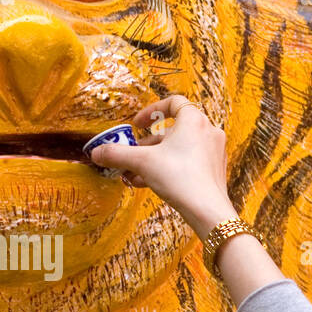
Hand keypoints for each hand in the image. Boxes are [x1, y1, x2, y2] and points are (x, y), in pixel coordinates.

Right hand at [89, 95, 238, 238]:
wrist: (207, 210)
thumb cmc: (180, 178)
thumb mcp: (142, 162)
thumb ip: (117, 155)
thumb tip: (96, 153)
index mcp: (194, 120)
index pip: (173, 102)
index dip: (151, 110)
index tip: (137, 125)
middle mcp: (207, 131)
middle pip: (173, 130)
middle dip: (148, 144)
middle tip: (132, 155)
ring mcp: (213, 151)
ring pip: (179, 148)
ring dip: (156, 158)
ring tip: (136, 173)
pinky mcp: (214, 169)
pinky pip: (188, 161)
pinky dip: (170, 167)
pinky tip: (151, 183)